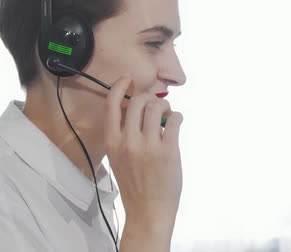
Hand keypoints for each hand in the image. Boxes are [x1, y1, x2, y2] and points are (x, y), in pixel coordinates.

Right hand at [103, 76, 183, 248]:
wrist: (148, 211)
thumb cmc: (134, 185)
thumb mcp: (117, 158)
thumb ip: (122, 134)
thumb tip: (133, 109)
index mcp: (112, 142)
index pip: (112, 104)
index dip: (119, 86)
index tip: (128, 79)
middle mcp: (128, 141)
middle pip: (138, 101)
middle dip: (150, 99)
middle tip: (156, 107)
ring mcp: (148, 146)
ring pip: (157, 107)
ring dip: (165, 106)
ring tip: (167, 116)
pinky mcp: (168, 150)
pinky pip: (175, 119)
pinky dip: (178, 117)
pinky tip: (177, 123)